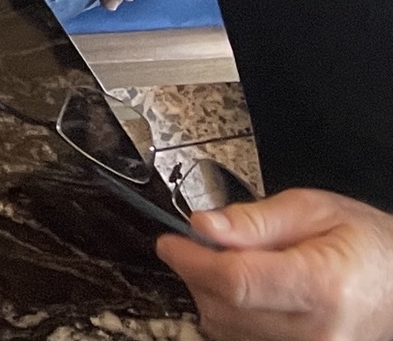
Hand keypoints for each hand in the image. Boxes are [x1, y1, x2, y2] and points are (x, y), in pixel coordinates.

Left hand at [161, 189, 392, 339]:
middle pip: (224, 310)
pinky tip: (245, 294)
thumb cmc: (366, 244)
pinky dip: (233, 317)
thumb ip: (254, 220)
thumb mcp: (313, 209)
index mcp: (320, 286)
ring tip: (233, 266)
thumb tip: (203, 226)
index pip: (234, 281)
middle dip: (198, 274)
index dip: (191, 260)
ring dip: (213, 297)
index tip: (169, 242)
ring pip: (229, 331)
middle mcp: (318, 333)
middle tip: (201, 245)